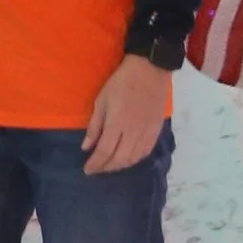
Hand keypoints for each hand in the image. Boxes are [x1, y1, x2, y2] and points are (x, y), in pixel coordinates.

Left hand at [81, 52, 169, 172]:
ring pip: (133, 159)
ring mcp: (146, 134)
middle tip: (96, 170)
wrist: (149, 72)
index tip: (87, 170)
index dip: (95, 164)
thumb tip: (86, 147)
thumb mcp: (101, 100)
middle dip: (106, 168)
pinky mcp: (155, 132)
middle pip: (119, 159)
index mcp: (117, 124)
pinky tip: (126, 160)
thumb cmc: (120, 83)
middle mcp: (133, 134)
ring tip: (108, 166)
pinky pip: (145, 153)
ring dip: (119, 166)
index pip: (105, 152)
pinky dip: (134, 160)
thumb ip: (95, 126)